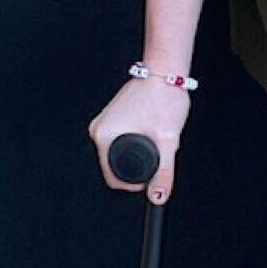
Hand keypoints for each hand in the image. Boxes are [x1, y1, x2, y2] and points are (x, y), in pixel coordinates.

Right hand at [88, 76, 191, 204]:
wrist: (165, 70)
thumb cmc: (163, 97)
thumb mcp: (167, 139)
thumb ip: (164, 172)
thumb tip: (158, 197)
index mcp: (105, 136)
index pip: (113, 178)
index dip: (135, 184)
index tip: (153, 175)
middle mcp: (99, 129)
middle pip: (118, 166)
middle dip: (141, 164)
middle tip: (159, 145)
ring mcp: (105, 122)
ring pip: (122, 153)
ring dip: (141, 151)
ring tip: (156, 132)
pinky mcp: (113, 117)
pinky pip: (123, 140)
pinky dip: (139, 140)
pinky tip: (151, 127)